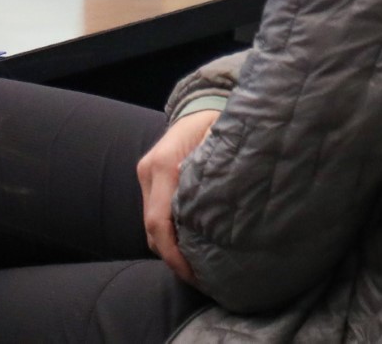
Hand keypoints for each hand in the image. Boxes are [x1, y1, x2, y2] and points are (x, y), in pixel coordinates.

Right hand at [138, 109, 218, 282]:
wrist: (202, 102)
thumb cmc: (219, 119)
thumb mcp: (224, 138)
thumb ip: (222, 167)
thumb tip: (234, 198)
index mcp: (165, 164)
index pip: (158, 221)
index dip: (172, 252)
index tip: (192, 272)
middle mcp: (150, 171)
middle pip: (151, 229)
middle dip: (171, 257)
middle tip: (199, 278)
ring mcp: (146, 176)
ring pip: (151, 225)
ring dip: (169, 248)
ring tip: (197, 268)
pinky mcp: (151, 180)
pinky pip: (155, 215)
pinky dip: (169, 234)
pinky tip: (190, 246)